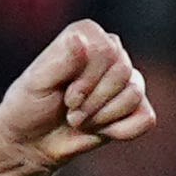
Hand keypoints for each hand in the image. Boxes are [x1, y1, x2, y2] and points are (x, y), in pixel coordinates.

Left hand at [0, 20, 154, 170]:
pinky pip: (145, 118)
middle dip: (93, 101)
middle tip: (71, 111)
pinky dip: (120, 131)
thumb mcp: (36, 83)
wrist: (32, 140)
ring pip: (134, 94)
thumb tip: (80, 39)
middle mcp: (110, 50)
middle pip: (122, 71)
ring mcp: (125, 79)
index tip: (67, 96)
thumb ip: (59, 61)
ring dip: (102, 117)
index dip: (88, 80)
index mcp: (86, 34)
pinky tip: (99, 130)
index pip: (107, 50)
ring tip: (79, 119)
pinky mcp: (135, 107)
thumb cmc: (30, 106)